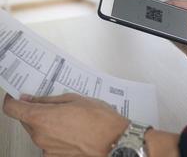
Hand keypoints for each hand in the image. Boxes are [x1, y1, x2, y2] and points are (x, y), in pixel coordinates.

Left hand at [3, 93, 128, 156]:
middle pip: (26, 120)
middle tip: (53, 105)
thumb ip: (49, 100)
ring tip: (68, 118)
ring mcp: (47, 149)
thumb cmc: (99, 119)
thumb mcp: (75, 99)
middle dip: (35, 111)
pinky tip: (71, 130)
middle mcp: (40, 136)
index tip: (17, 96)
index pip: (12, 109)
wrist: (114, 141)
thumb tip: (32, 99)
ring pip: (38, 132)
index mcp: (42, 118)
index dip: (12, 100)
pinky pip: (48, 143)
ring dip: (47, 124)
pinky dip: (55, 136)